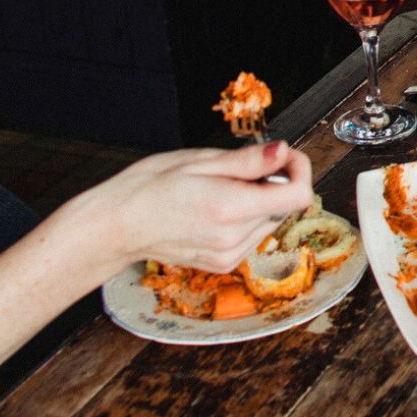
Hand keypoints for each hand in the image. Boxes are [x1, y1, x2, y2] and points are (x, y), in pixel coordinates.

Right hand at [71, 141, 315, 276]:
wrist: (117, 226)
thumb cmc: (149, 187)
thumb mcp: (199, 160)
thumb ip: (248, 160)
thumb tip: (283, 151)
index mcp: (229, 207)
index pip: (298, 195)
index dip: (299, 169)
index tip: (283, 155)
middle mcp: (233, 237)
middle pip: (285, 206)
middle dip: (275, 182)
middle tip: (242, 167)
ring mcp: (228, 255)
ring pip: (270, 220)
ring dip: (261, 201)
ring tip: (222, 188)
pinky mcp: (222, 264)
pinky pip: (253, 236)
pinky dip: (246, 218)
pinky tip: (218, 208)